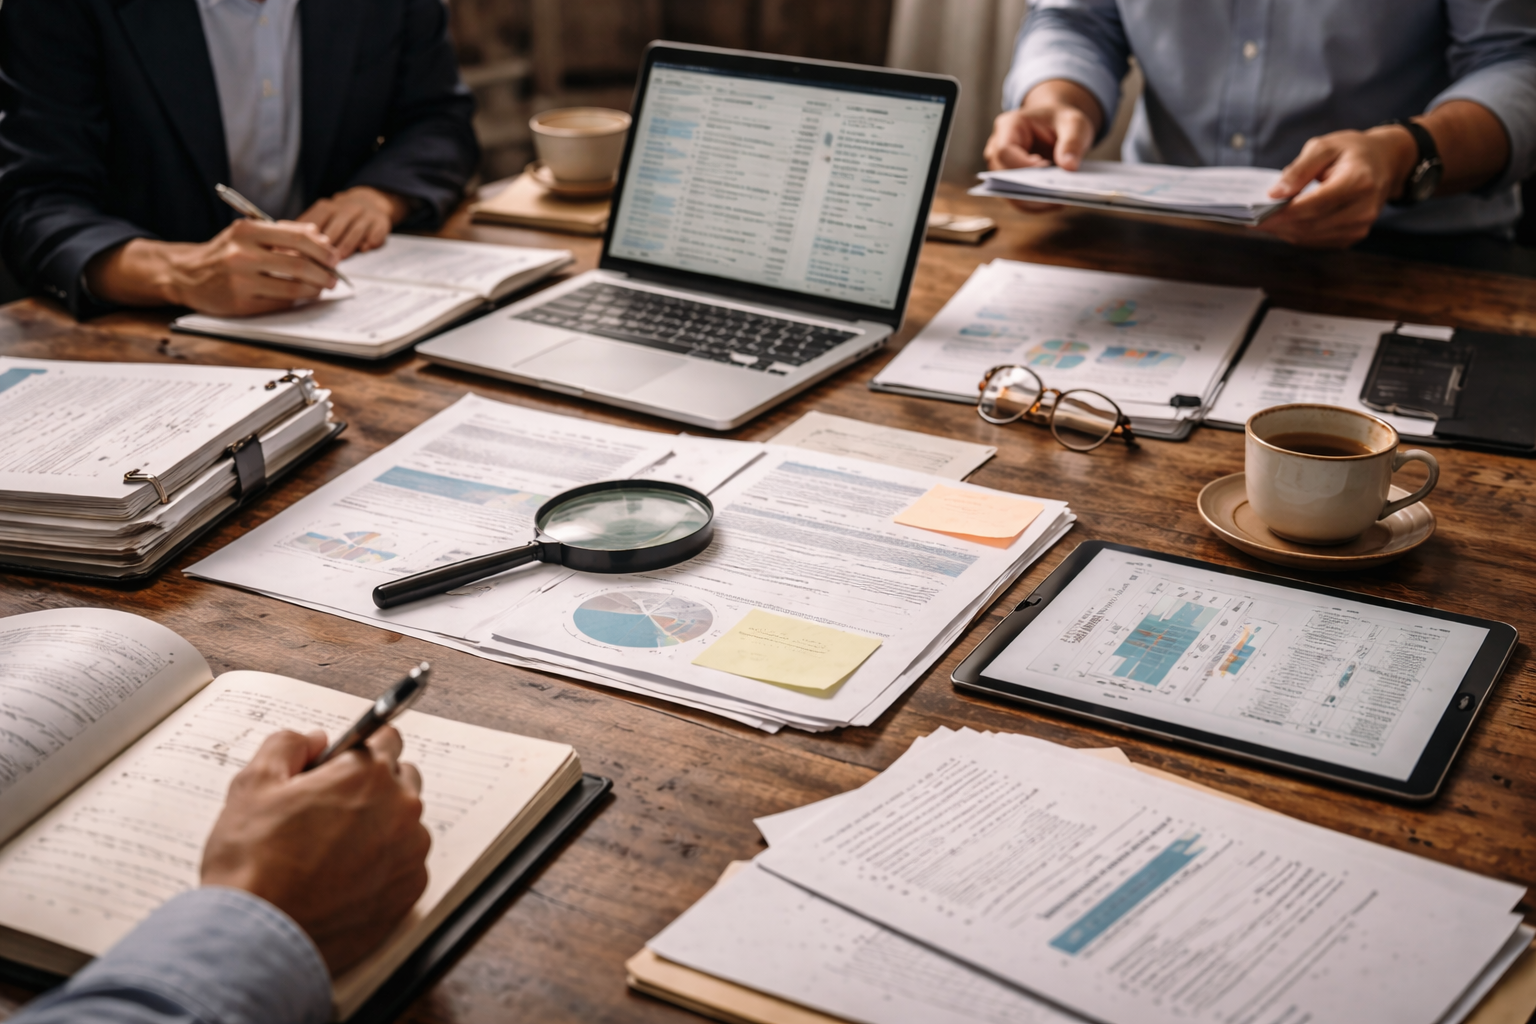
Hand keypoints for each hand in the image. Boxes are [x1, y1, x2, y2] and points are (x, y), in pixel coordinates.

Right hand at [85, 220, 339, 315]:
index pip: (298, 238)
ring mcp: (241, 280)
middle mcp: (242, 254)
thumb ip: (284, 232)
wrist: (186, 274)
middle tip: (333, 277)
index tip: (335, 257)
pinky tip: (300, 296)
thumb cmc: (225, 252)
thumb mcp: (248, 233)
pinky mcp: (240, 303)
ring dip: (315, 289)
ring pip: (294, 287)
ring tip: (321, 287)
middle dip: (324, 272)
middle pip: (300, 264)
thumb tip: (320, 237)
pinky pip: (280, 303)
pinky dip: (296, 300)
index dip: (323, 249)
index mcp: (247, 231)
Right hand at [201, 727, 430, 976]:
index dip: (357, 752)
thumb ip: (288, 745)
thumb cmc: (253, 862)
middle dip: (371, 787)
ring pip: (404, 823)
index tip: (339, 769)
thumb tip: (314, 739)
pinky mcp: (410, 890)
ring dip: (379, 827)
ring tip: (331, 851)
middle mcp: (401, 808)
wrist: (258, 935)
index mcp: (368, 774)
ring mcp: (410, 852)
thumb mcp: (254, 784)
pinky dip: (383, 865)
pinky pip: (405, 863)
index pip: (387, 738)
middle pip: (400, 779)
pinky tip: (344, 878)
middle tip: (329, 811)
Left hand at [299, 186, 408, 258]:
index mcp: (327, 207)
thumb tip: (286, 250)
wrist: (372, 200)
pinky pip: (374, 235)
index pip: (314, 223)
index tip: (297, 256)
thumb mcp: (322, 216)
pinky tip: (362, 250)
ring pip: (353, 233)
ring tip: (336, 263)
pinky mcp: (381, 223)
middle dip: (324, 250)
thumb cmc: (339, 216)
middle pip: (333, 230)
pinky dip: (368, 243)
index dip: (305, 241)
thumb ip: (306, 231)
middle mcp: (346, 208)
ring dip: (344, 249)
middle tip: (315, 266)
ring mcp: (365, 215)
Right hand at [983, 80, 1103, 212]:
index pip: (1005, 151)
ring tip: (1059, 202)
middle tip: (1057, 196)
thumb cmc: (1061, 120)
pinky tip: (1055, 203)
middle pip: (1003, 176)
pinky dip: (1035, 204)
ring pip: (1008, 192)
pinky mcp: (1010, 181)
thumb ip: (1072, 142)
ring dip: (1032, 201)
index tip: (1045, 169)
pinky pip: (1017, 198)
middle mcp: (997, 147)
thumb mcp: (1074, 123)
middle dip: (1028, 189)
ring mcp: (1001, 166)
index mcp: (1009, 126)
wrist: (1057, 124)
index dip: (1022, 165)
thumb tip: (1069, 167)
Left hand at [1256, 126, 1417, 247]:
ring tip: (1261, 220)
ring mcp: (1360, 227)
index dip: (1281, 213)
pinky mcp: (1352, 236)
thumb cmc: (1351, 152)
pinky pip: (1316, 240)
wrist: (1385, 164)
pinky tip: (1282, 223)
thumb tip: (1275, 193)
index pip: (1313, 205)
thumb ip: (1299, 169)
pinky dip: (1296, 233)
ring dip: (1283, 230)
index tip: (1253, 214)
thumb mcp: (1324, 147)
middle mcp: (1363, 209)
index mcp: (1358, 182)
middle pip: (1309, 224)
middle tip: (1249, 219)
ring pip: (1310, 236)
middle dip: (1276, 223)